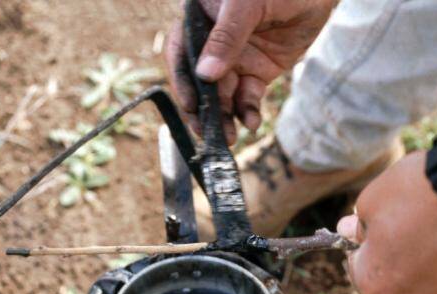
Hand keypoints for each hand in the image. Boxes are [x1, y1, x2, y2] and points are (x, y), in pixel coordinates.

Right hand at [166, 0, 333, 143]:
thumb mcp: (248, 5)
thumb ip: (226, 38)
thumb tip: (204, 75)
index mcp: (200, 20)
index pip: (181, 53)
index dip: (182, 81)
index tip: (191, 105)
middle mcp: (212, 43)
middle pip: (200, 82)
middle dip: (204, 109)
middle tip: (208, 134)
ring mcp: (235, 60)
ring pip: (222, 95)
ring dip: (224, 117)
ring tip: (229, 138)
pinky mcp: (256, 73)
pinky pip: (246, 97)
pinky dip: (247, 111)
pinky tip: (251, 122)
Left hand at [337, 152, 436, 293]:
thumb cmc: (417, 193)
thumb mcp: (371, 201)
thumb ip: (358, 225)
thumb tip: (348, 232)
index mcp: (375, 287)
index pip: (359, 271)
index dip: (365, 248)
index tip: (373, 230)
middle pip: (398, 284)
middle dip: (400, 260)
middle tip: (413, 227)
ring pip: (436, 285)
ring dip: (436, 266)